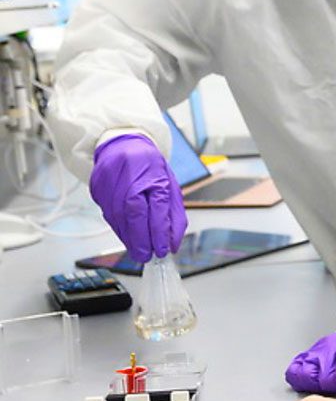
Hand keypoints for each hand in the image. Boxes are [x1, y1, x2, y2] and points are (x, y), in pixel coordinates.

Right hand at [89, 134, 186, 262]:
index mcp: (152, 172)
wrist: (122, 144)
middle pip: (134, 214)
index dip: (159, 231)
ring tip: (139, 251)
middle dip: (141, 240)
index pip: (157, 206)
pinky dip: (119, 229)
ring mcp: (110, 181)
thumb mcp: (169, 184)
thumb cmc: (148, 165)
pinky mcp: (97, 188)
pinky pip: (108, 214)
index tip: (163, 249)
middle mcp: (129, 176)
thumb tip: (174, 242)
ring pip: (118, 217)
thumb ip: (173, 214)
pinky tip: (126, 237)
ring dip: (129, 238)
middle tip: (147, 256)